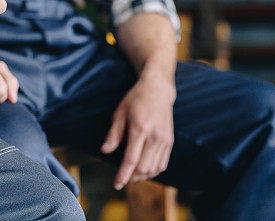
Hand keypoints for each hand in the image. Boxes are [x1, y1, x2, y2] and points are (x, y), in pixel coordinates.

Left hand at [101, 74, 174, 189]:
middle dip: (132, 178)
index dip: (123, 175)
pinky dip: (153, 171)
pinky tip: (144, 171)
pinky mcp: (170, 142)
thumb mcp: (119, 113)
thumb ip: (113, 134)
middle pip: (144, 168)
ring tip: (131, 177)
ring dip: (142, 177)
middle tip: (122, 180)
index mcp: (140, 129)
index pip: (131, 160)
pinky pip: (162, 164)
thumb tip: (104, 151)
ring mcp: (164, 140)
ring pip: (154, 169)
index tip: (116, 184)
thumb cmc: (135, 100)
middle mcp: (154, 137)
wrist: (158, 90)